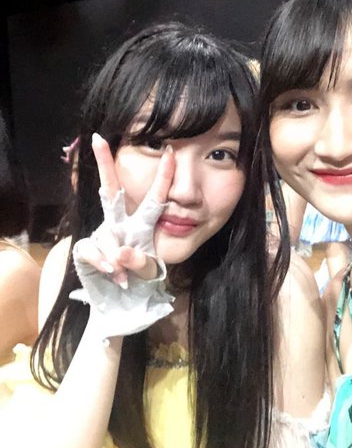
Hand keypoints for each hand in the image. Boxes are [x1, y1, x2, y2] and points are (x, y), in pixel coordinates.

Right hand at [69, 133, 175, 341]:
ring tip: (122, 276)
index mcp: (143, 227)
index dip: (163, 177)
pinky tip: (111, 274)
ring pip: (105, 232)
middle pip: (112, 190)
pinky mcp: (86, 251)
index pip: (156, 198)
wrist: (122, 308)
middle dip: (105, 164)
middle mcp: (121, 226)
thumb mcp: (150, 275)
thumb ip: (141, 264)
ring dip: (114, 255)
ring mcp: (102, 236)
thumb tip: (120, 253)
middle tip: (98, 139)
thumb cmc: (141, 285)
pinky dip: (102, 263)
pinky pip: (91, 250)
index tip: (170, 150)